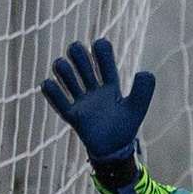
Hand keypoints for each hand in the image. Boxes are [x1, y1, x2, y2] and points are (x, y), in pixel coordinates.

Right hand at [40, 34, 153, 174]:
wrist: (114, 150)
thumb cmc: (125, 127)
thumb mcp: (137, 108)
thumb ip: (143, 92)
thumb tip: (145, 72)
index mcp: (110, 86)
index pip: (105, 66)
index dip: (102, 54)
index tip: (99, 43)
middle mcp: (94, 91)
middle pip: (84, 69)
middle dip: (79, 58)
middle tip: (75, 48)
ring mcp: (82, 102)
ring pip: (70, 82)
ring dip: (64, 72)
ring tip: (61, 64)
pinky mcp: (74, 116)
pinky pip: (61, 104)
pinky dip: (53, 94)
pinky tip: (47, 83)